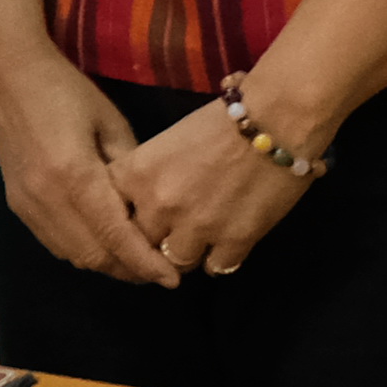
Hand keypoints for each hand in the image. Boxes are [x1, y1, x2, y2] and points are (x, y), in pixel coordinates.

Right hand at [0, 50, 185, 287]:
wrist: (7, 75)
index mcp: (75, 175)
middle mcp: (48, 198)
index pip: (116, 236)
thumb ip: (130, 171)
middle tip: (159, 270)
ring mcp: (27, 204)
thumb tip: (148, 209)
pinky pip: (54, 243)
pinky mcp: (17, 203)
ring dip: (106, 264)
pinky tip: (100, 242)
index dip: (146, 263)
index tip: (172, 280)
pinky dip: (81, 252)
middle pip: (95, 256)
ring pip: (73, 255)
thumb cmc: (66, 91)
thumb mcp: (111, 123)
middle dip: (130, 270)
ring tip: (134, 261)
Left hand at [113, 94, 318, 281]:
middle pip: (140, 243)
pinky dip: (220, 259)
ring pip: (175, 262)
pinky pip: (216, 268)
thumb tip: (144, 192)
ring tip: (199, 240)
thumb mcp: (168, 140)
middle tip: (169, 233)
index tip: (134, 218)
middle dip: (153, 239)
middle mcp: (159, 204)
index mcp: (137, 173)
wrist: (277, 119)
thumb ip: (149, 172)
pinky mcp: (233, 242)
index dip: (124, 217)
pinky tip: (226, 244)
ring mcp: (195, 227)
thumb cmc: (222, 119)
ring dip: (185, 252)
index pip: (110, 212)